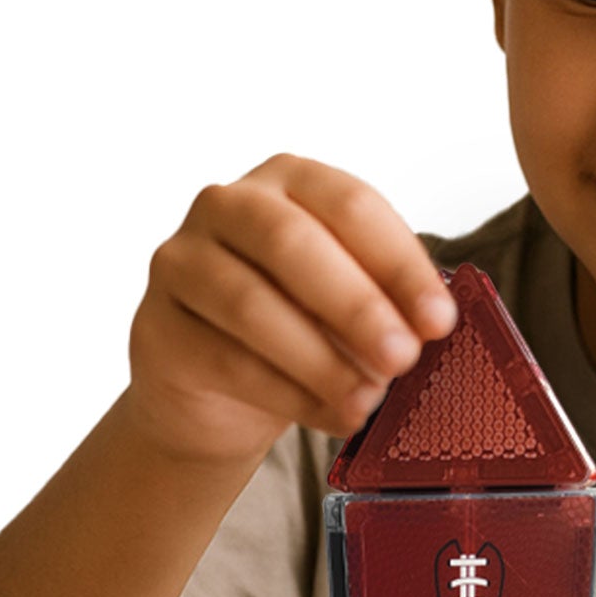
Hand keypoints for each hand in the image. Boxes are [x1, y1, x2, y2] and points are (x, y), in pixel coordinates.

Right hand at [123, 154, 456, 465]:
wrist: (216, 391)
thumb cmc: (300, 326)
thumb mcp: (350, 304)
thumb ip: (386, 303)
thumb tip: (428, 328)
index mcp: (289, 180)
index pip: (351, 205)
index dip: (400, 264)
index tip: (440, 320)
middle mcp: (227, 206)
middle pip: (292, 244)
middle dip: (357, 306)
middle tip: (403, 358)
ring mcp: (181, 261)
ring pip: (251, 305)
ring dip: (320, 359)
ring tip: (367, 400)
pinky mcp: (155, 325)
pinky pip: (225, 360)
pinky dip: (289, 394)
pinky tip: (332, 416)